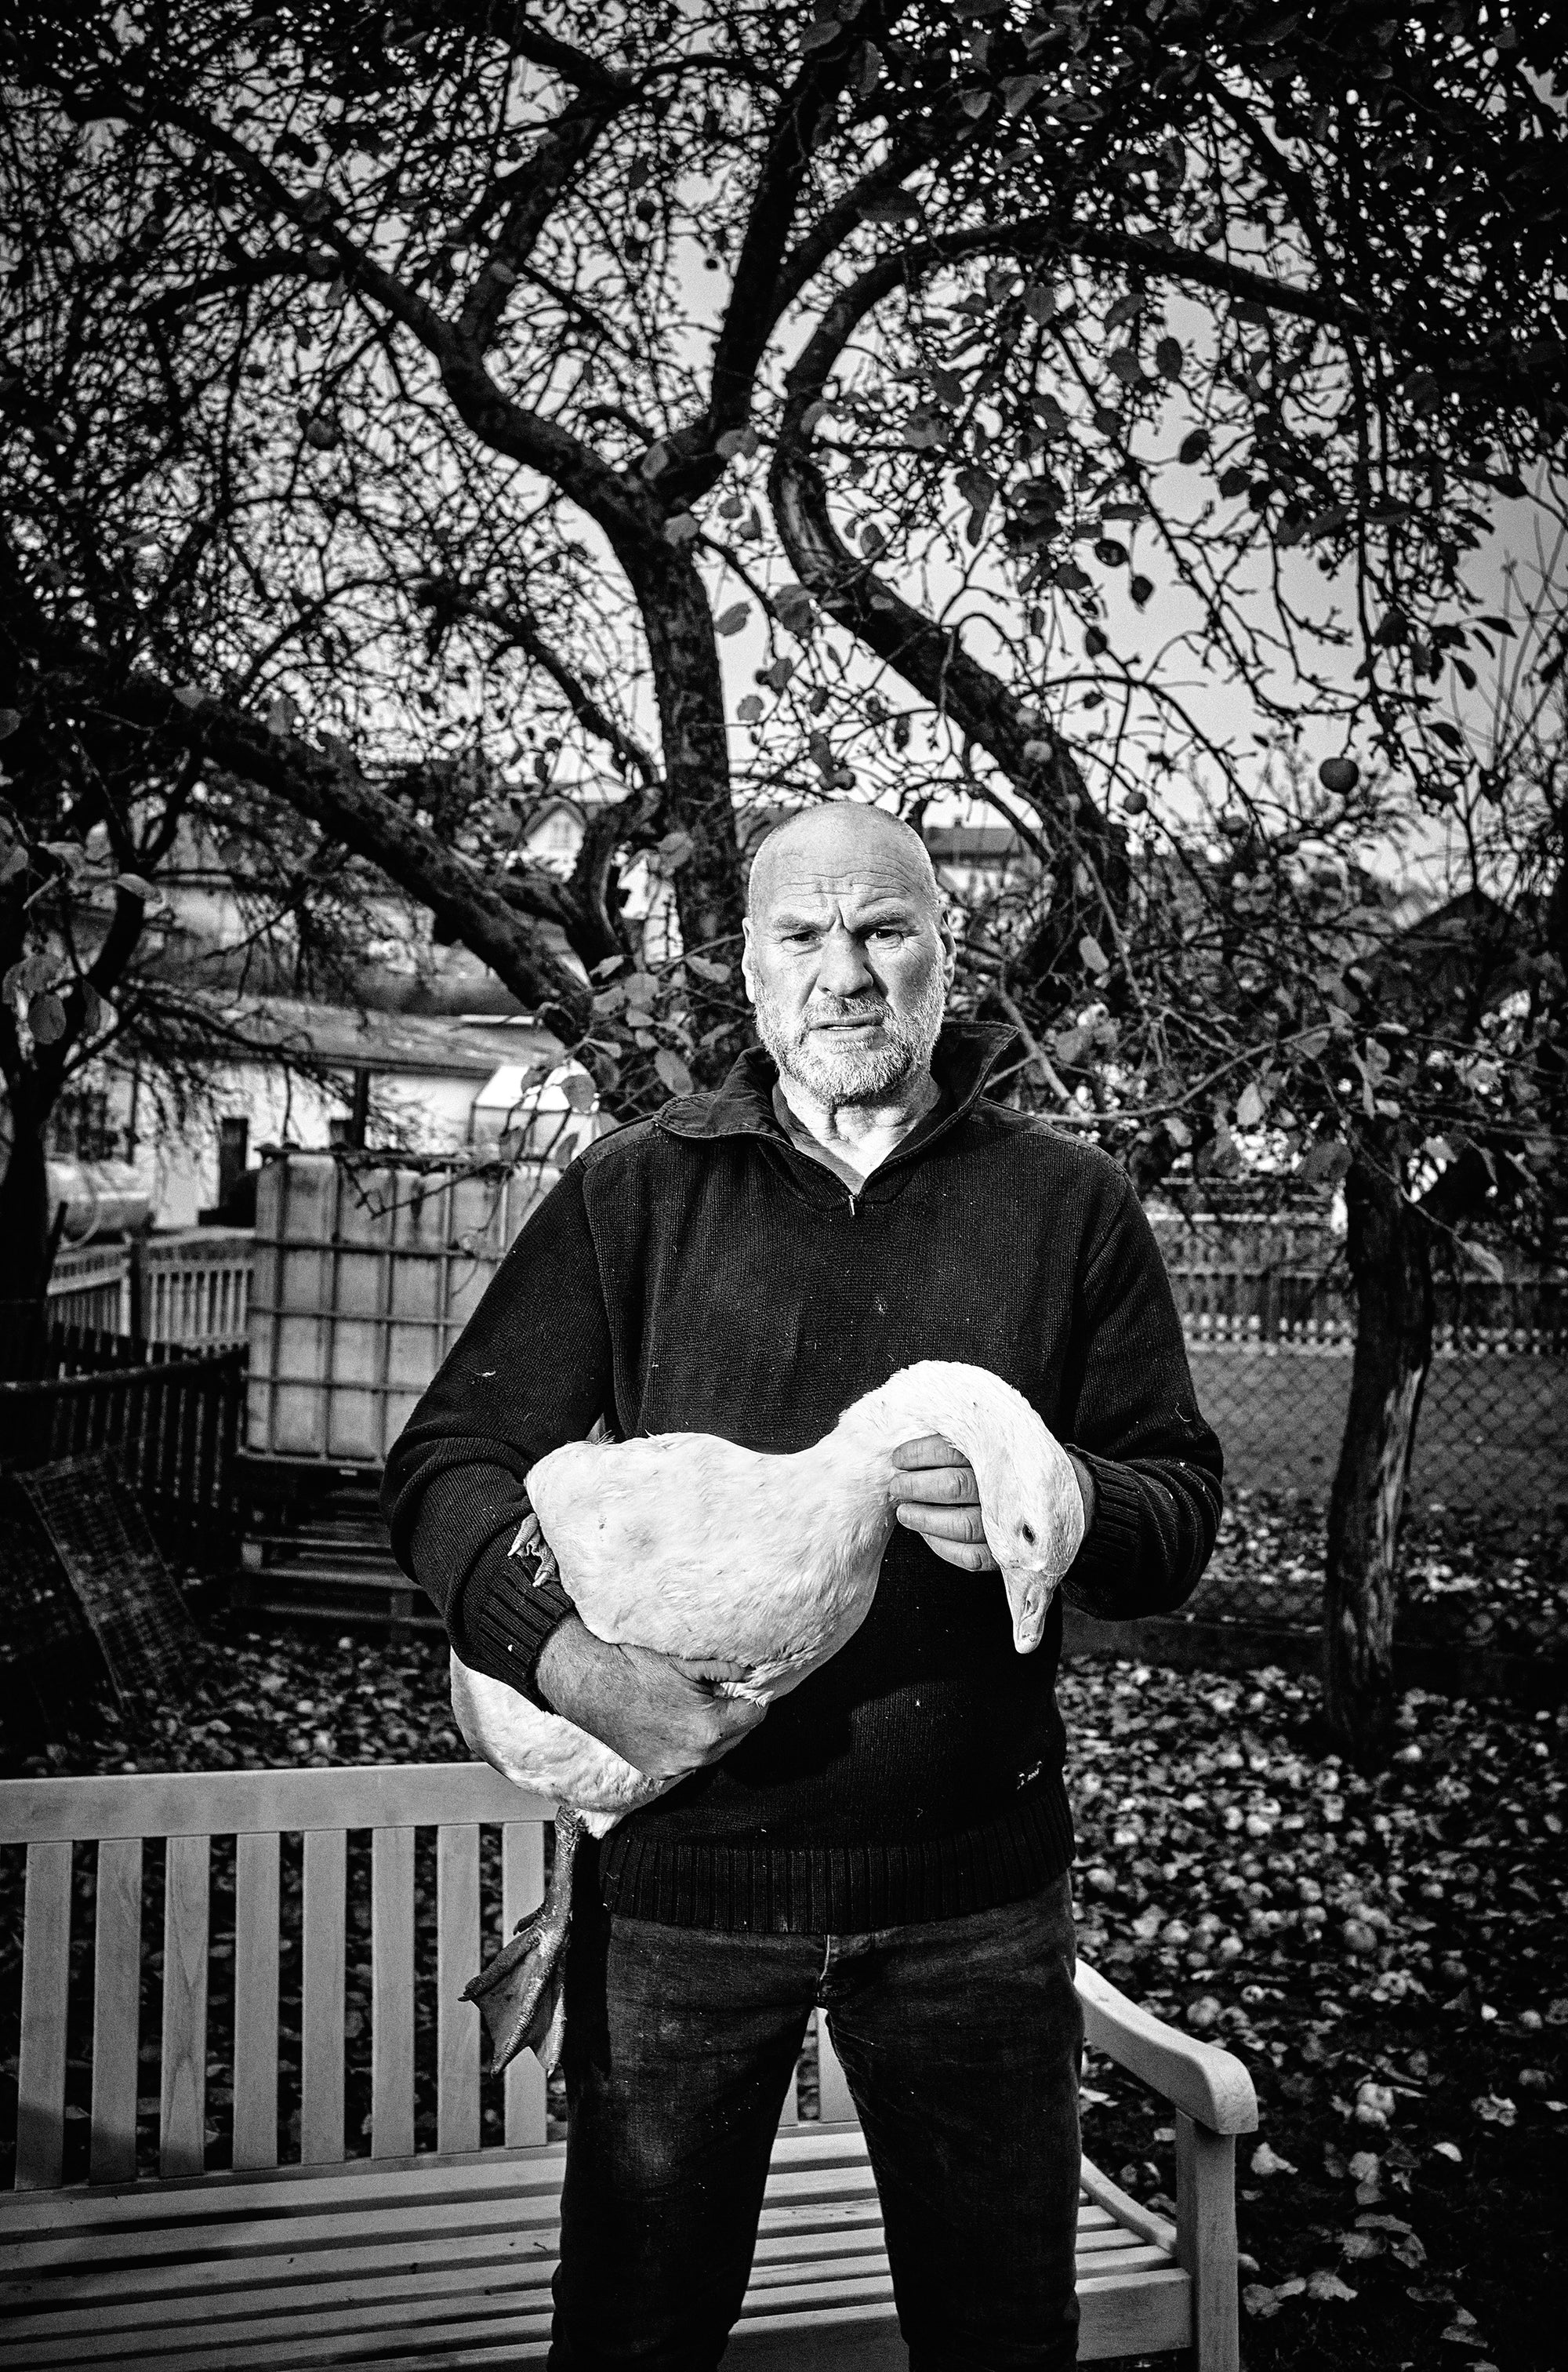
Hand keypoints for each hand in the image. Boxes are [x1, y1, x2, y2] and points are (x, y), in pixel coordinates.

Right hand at [534, 1615, 767, 1780]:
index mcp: (710, 1727)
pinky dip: (689, 1742)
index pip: (755, 1715)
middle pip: (738, 1735)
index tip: (741, 1684)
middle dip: (733, 1713)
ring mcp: (676, 1767)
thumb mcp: (686, 1662)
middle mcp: (697, 1755)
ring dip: (713, 1731)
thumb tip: (753, 1671)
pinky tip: (675, 1720)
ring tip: (695, 1704)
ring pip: (715, 1750)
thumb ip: (727, 1669)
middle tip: (718, 1690)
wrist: (591, 1687)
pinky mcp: (659, 1771)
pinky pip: (689, 1759)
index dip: (751, 1695)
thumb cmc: (637, 1669)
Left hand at [891, 1436, 1096, 1572]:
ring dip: (925, 1519)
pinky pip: (970, 1557)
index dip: (919, 1454)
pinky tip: (926, 1536)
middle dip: (916, 1487)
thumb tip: (911, 1446)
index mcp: (999, 1455)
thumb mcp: (994, 1444)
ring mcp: (1009, 1526)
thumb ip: (963, 1441)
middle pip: (953, 1486)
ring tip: (903, 1512)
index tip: (898, 1457)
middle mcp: (1005, 1489)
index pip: (951, 1450)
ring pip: (962, 1525)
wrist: (1064, 1496)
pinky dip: (943, 1548)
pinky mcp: (1007, 1555)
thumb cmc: (1012, 1467)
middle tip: (896, 1486)